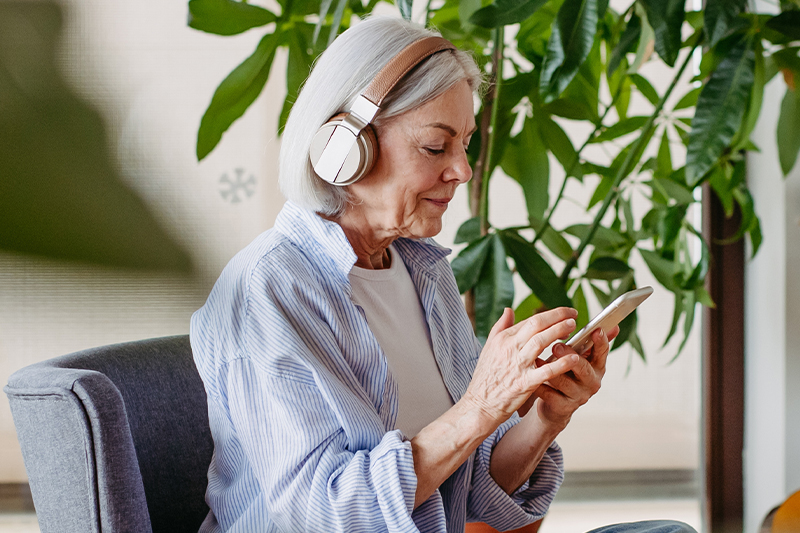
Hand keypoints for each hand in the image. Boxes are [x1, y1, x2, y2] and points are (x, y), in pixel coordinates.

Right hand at [462, 307, 579, 423]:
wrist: (480, 404)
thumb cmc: (485, 377)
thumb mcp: (489, 347)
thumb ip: (500, 327)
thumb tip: (509, 309)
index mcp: (503, 339)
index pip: (529, 321)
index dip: (549, 316)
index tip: (563, 315)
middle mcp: (510, 348)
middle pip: (536, 325)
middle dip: (557, 317)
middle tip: (573, 316)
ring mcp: (518, 365)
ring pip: (541, 341)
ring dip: (559, 331)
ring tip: (573, 327)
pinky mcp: (525, 383)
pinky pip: (546, 370)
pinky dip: (561, 363)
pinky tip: (573, 358)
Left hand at [523, 326, 619, 427]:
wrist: (556, 405)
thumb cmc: (567, 374)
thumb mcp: (580, 358)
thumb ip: (591, 343)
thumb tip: (614, 325)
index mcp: (597, 367)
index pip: (602, 352)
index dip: (600, 342)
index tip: (596, 330)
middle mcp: (591, 382)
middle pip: (583, 367)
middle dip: (569, 356)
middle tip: (556, 346)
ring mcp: (578, 396)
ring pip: (563, 381)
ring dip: (549, 370)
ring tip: (537, 360)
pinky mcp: (563, 407)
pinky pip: (549, 393)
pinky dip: (539, 384)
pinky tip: (530, 376)